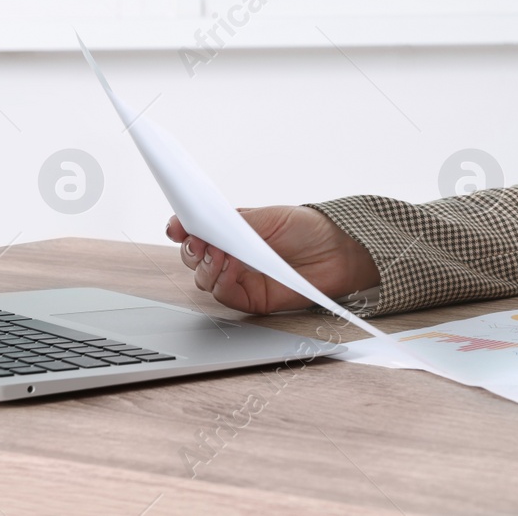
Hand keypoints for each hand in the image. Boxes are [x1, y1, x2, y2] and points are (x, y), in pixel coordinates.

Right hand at [165, 205, 380, 315]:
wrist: (340, 250)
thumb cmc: (308, 228)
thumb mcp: (269, 218)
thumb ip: (236, 224)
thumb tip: (204, 225)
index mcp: (234, 231)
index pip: (198, 231)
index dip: (182, 228)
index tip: (176, 226)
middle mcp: (233, 255)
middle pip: (195, 258)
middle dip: (191, 249)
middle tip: (199, 241)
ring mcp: (241, 277)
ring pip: (204, 279)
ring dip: (206, 266)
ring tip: (221, 254)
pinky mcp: (253, 299)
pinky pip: (225, 296)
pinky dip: (222, 283)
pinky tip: (231, 268)